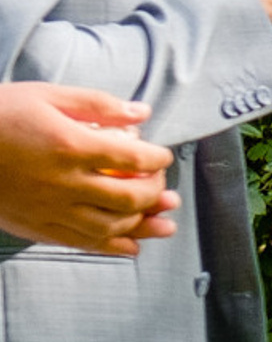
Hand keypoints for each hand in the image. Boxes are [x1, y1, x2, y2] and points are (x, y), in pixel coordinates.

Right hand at [0, 84, 174, 252]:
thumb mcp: (45, 95)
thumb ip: (97, 104)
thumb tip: (142, 114)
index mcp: (70, 144)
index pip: (133, 156)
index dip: (157, 158)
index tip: (162, 156)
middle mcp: (64, 181)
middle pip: (129, 197)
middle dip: (156, 193)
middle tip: (163, 187)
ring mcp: (50, 208)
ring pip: (111, 225)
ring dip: (145, 225)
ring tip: (166, 222)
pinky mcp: (36, 226)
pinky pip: (83, 243)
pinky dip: (113, 246)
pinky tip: (132, 246)